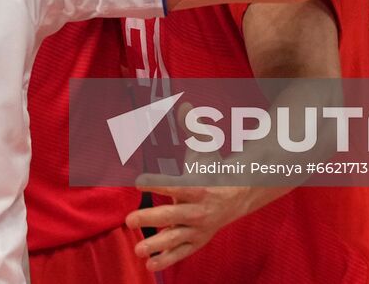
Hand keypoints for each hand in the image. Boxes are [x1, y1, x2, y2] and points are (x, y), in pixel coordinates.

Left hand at [124, 102, 293, 271]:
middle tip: (129, 220)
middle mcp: (199, 209)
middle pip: (173, 216)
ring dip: (156, 246)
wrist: (240, 194)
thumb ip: (191, 127)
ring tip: (137, 249)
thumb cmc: (213, 168)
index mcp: (198, 186)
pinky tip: (148, 265)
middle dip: (151, 219)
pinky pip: (182, 252)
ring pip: (176, 239)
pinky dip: (166, 260)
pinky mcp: (198, 240)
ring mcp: (199, 228)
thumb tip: (183, 102)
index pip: (175, 185)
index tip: (137, 180)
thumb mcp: (204, 147)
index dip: (157, 182)